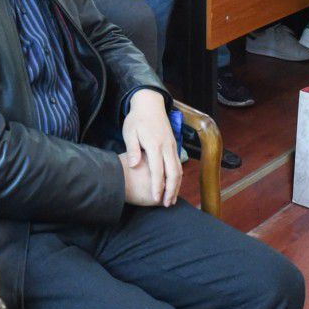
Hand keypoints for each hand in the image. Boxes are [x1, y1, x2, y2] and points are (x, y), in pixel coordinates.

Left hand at [118, 90, 180, 206]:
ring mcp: (172, 146)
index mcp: (155, 145)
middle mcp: (167, 147)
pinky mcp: (174, 145)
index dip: (158, 186)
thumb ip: (133, 149)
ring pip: (179, 169)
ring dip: (176, 186)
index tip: (156, 199)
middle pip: (173, 173)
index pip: (158, 170)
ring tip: (171, 199)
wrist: (150, 104)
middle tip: (167, 204)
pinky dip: (178, 177)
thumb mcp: (130, 132)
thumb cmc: (137, 119)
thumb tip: (134, 166)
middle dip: (171, 190)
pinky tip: (173, 185)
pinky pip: (178, 164)